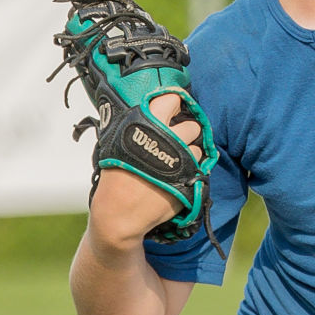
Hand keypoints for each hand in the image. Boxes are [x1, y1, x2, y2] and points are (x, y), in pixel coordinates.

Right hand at [86, 93, 202, 250]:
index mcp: (146, 125)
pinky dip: (192, 169)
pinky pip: (199, 166)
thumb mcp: (117, 144)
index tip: (172, 109)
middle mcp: (167, 138)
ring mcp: (181, 158)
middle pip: (192, 125)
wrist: (119, 214)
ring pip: (198, 147)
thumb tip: (153, 109)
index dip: (173, 104)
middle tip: (174, 140)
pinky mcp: (190, 177)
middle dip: (186, 132)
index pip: (172, 99)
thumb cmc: (115, 178)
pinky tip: (177, 174)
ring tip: (174, 162)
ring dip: (190, 152)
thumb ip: (137, 125)